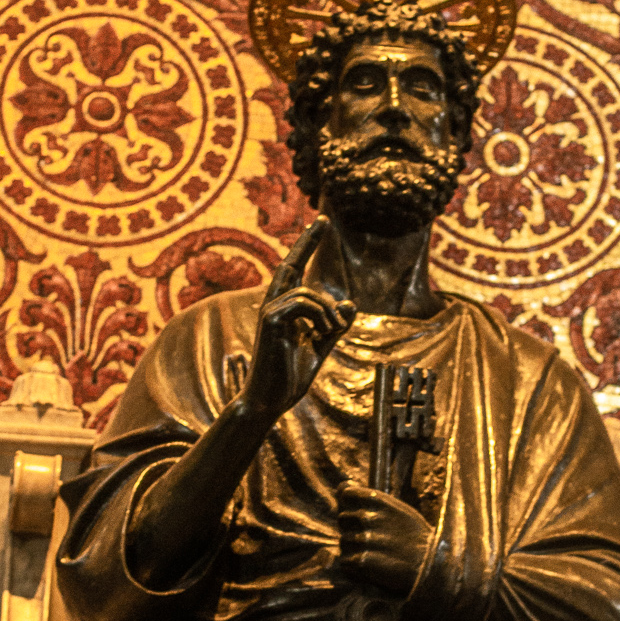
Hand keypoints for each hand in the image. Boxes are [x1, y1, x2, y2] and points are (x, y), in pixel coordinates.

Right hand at [242, 218, 354, 423]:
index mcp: (285, 310)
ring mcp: (269, 311)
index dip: (306, 247)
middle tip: (324, 220)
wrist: (270, 400)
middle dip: (308, 242)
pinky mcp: (270, 320)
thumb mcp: (320, 348)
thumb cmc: (290, 377)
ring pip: (308, 294)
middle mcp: (273, 305)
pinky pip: (302, 304)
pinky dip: (320, 317)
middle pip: (290, 264)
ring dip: (328, 312)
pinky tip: (322, 334)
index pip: (295, 272)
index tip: (320, 224)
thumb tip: (350, 302)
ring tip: (331, 333)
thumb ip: (334, 326)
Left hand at [337, 484, 431, 595]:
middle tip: (373, 540)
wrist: (430, 567)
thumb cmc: (414, 537)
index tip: (360, 515)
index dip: (350, 505)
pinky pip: (345, 562)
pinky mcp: (361, 561)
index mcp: (378, 500)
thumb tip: (341, 486)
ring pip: (344, 541)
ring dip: (354, 549)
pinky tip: (372, 568)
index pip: (346, 494)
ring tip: (377, 555)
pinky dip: (354, 568)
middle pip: (342, 519)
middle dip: (352, 528)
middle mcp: (368, 517)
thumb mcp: (398, 510)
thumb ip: (369, 499)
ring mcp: (364, 539)